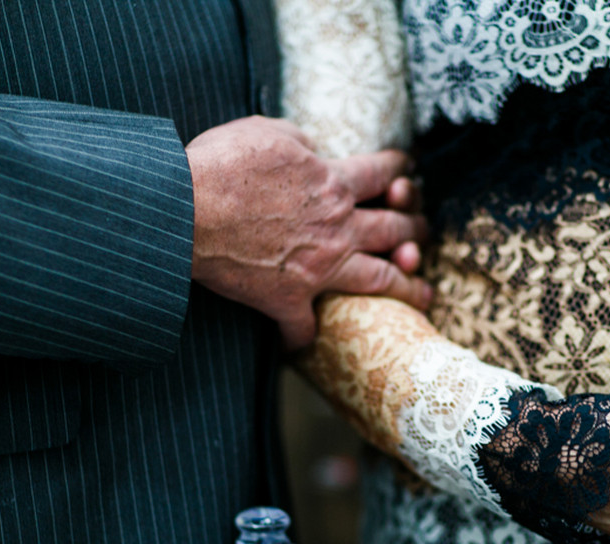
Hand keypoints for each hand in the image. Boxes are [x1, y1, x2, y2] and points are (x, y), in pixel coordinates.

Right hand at [187, 116, 430, 348]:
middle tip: (425, 233)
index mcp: (333, 184)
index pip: (381, 174)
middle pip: (393, 227)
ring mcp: (318, 268)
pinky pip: (304, 328)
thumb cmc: (221, 164)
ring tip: (424, 294)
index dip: (399, 170)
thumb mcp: (268, 131)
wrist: (185, 208)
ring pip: (379, 280)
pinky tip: (307, 345)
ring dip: (406, 287)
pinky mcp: (288, 299)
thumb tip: (313, 150)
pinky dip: (304, 338)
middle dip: (415, 228)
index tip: (409, 173)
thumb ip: (302, 142)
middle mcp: (337, 228)